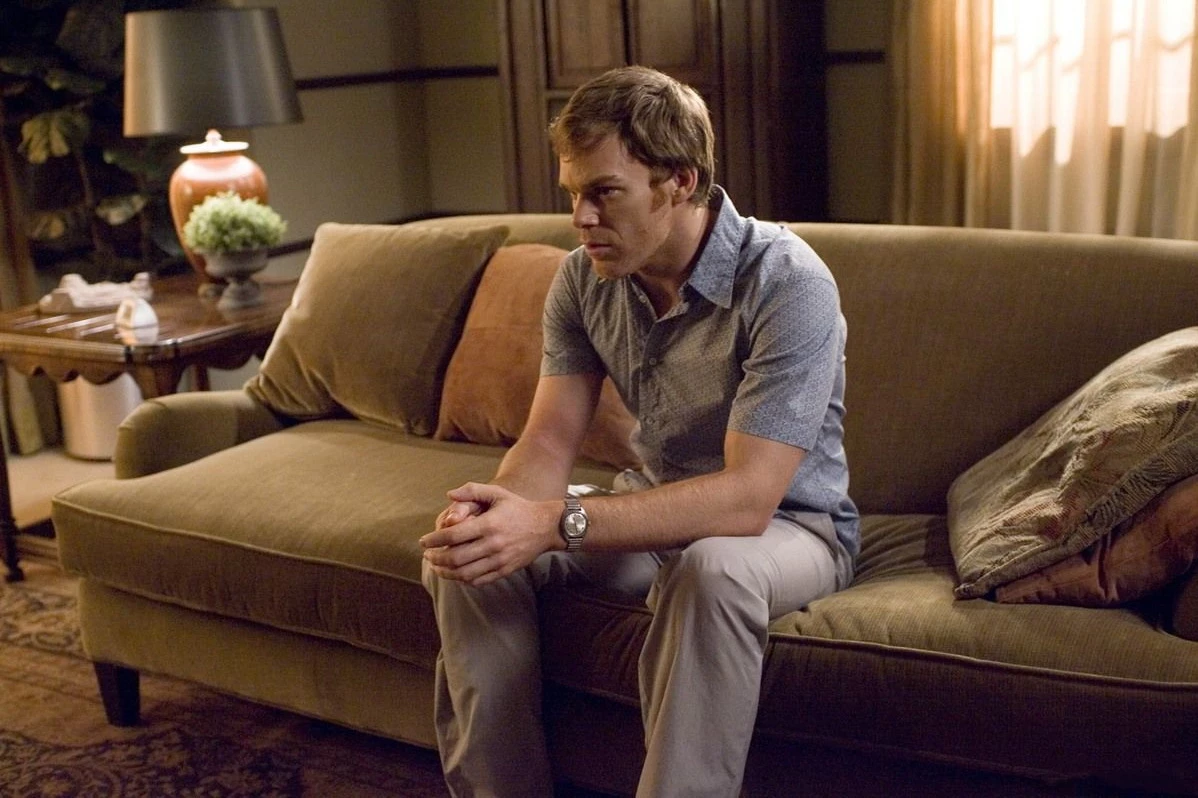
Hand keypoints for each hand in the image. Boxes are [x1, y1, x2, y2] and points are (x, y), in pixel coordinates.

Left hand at [421, 483, 558, 585]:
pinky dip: (462, 579)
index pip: (453, 535)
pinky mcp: (505, 570)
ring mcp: (499, 559)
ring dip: (446, 572)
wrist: (546, 527)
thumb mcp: (497, 493)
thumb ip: (472, 491)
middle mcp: (493, 544)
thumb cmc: (518, 508)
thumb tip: (449, 495)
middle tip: (427, 555)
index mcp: (489, 524)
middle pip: (455, 558)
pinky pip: (478, 580)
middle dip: (436, 558)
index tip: (423, 541)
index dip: (434, 540)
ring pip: (465, 573)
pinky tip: (455, 573)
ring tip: (437, 566)